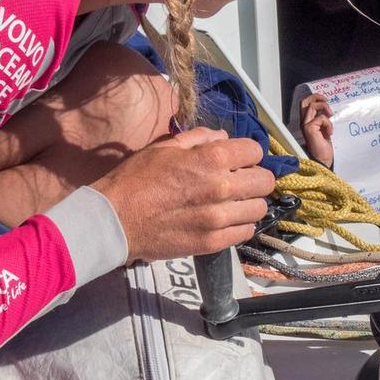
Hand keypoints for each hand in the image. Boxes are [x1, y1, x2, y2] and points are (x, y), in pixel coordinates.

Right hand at [90, 127, 273, 262]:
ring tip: (233, 202)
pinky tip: (226, 219)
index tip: (238, 158)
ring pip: (259, 208)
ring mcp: (219, 218)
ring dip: (249, 202)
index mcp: (210, 159)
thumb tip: (223, 137)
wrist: (115, 219)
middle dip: (254, 176)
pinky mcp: (213, 242)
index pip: (255, 151)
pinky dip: (241, 224)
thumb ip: (199, 138)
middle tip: (239, 179)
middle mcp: (221, 187)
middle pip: (264, 181)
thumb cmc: (136, 179)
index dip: (247, 153)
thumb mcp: (165, 147)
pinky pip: (246, 232)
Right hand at [300, 93, 333, 166]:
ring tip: (330, 116)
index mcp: (307, 122)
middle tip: (326, 101)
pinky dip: (329, 123)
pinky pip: (321, 118)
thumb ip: (323, 120)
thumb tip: (329, 111)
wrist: (323, 160)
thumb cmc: (324, 148)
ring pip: (312, 106)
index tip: (326, 100)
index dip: (314, 98)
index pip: (305, 104)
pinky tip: (329, 133)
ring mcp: (305, 125)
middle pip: (305, 101)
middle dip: (316, 97)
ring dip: (325, 108)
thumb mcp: (325, 130)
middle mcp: (304, 122)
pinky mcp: (309, 129)